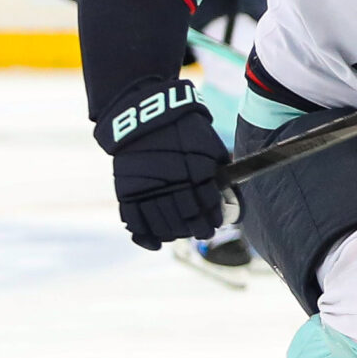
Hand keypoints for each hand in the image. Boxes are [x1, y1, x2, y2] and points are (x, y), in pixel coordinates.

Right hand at [93, 78, 229, 248]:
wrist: (147, 114)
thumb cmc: (185, 129)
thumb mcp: (210, 147)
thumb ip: (217, 172)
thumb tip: (228, 196)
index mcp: (198, 173)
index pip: (209, 207)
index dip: (213, 219)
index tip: (215, 223)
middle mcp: (174, 184)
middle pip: (187, 220)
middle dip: (198, 230)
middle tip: (202, 232)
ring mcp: (149, 190)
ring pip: (164, 225)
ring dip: (175, 234)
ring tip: (181, 234)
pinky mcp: (127, 192)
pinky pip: (135, 223)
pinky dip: (146, 237)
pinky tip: (156, 243)